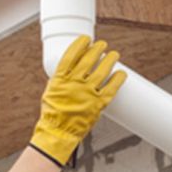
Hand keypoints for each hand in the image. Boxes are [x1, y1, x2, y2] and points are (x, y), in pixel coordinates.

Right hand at [29, 35, 126, 165]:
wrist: (58, 132)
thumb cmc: (53, 113)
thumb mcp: (50, 91)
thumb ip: (60, 79)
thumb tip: (69, 68)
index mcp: (60, 79)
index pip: (71, 55)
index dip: (80, 44)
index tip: (86, 39)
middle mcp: (74, 83)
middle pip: (89, 60)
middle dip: (97, 49)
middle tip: (102, 44)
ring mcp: (87, 93)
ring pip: (102, 71)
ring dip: (110, 60)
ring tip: (114, 54)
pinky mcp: (98, 104)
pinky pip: (111, 88)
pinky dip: (118, 79)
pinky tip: (121, 73)